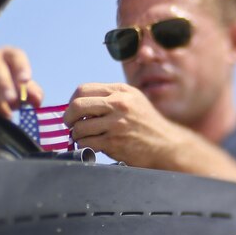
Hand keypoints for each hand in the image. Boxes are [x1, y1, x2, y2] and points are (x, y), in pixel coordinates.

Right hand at [0, 46, 42, 118]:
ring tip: (5, 113)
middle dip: (4, 85)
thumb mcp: (22, 94)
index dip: (21, 67)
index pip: (16, 56)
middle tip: (12, 101)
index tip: (26, 80)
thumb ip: (31, 94)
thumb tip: (37, 99)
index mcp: (8, 55)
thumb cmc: (7, 94)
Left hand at [63, 83, 235, 184]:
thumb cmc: (146, 123)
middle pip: (77, 105)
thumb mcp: (132, 100)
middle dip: (68, 116)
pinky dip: (83, 144)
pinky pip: (86, 142)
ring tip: (81, 136)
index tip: (72, 110)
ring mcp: (117, 123)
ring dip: (75, 133)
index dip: (72, 101)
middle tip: (69, 123)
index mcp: (120, 90)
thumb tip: (79, 102)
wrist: (166, 145)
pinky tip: (89, 145)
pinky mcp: (114, 142)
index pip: (83, 90)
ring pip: (79, 126)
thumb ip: (109, 97)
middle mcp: (119, 104)